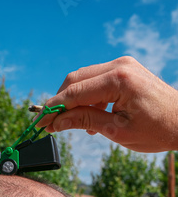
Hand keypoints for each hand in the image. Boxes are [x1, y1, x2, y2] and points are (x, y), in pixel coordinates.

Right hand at [37, 56, 177, 152]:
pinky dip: (88, 98)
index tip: (39, 124)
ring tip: (73, 126)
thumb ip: (85, 122)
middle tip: (50, 125)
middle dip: (60, 103)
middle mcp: (119, 65)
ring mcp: (123, 65)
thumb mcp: (117, 131)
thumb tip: (57, 123)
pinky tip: (91, 119)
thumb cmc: (157, 130)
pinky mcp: (125, 70)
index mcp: (119, 79)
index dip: (53, 109)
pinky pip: (97, 81)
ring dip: (74, 102)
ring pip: (84, 79)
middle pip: (75, 80)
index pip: (74, 92)